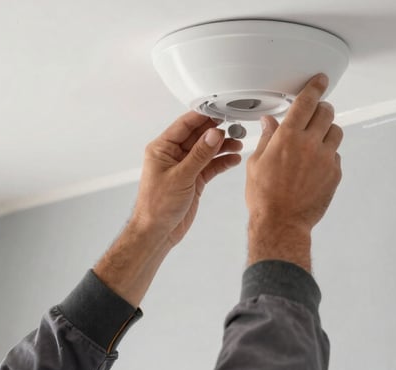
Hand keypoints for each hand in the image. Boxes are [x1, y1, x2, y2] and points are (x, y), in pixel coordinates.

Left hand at [132, 112, 243, 245]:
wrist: (157, 232)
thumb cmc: (157, 207)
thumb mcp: (181, 177)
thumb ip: (199, 155)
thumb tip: (213, 134)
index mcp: (162, 149)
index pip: (184, 125)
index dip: (203, 117)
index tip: (220, 111)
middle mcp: (172, 155)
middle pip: (198, 136)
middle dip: (216, 131)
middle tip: (234, 126)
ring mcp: (184, 167)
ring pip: (206, 150)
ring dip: (222, 146)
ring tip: (238, 142)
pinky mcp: (194, 180)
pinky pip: (210, 166)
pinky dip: (222, 162)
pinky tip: (234, 158)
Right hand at [245, 74, 343, 270]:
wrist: (281, 223)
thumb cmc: (264, 197)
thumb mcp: (257, 163)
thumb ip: (267, 138)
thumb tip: (270, 122)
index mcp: (288, 137)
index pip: (306, 102)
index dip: (315, 87)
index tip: (320, 80)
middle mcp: (310, 144)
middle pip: (326, 113)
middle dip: (321, 109)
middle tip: (316, 113)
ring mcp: (325, 159)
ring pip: (336, 132)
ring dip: (327, 130)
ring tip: (316, 140)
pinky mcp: (335, 174)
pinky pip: (336, 155)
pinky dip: (328, 154)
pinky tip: (315, 164)